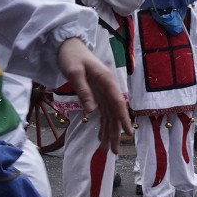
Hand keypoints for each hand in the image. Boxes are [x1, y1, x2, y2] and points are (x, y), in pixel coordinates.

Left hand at [57, 37, 132, 151]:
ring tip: (107, 149)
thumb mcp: (74, 72)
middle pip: (115, 113)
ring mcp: (103, 92)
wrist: (68, 45)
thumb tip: (92, 111)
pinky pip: (103, 112)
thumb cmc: (71, 56)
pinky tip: (101, 137)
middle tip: (113, 151)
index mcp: (107, 81)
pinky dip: (103, 125)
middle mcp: (109, 88)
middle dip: (115, 132)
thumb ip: (83, 91)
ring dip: (109, 132)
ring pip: (110, 115)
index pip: (118, 103)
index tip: (128, 133)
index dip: (123, 118)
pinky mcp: (97, 94)